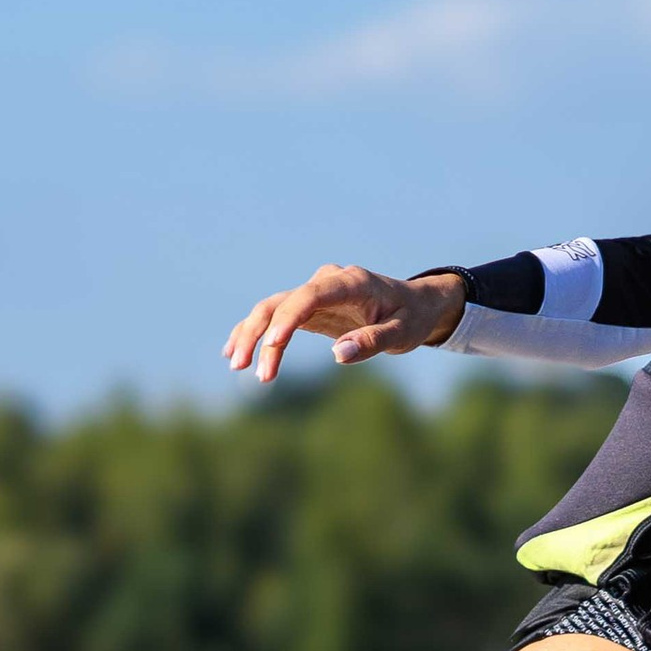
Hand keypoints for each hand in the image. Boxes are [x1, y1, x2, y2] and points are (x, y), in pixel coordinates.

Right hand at [222, 264, 462, 383]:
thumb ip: (373, 341)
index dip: (288, 319)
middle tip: (246, 368)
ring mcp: (314, 293)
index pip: (310, 295)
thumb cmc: (411, 317)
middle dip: (260, 334)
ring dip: (251, 335)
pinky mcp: (309, 308)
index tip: (273, 345)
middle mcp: (326, 282)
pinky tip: (234, 351)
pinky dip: (256, 332)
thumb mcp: (403, 333)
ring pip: (272, 309)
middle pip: (281, 302)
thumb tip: (338, 355)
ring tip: (237, 365)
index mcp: (350, 283)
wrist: (415, 303)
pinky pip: (276, 317)